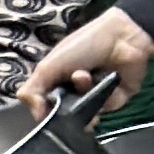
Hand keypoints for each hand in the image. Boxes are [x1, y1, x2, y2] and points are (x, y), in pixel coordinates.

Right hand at [20, 8, 153, 115]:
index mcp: (56, 84)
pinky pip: (107, 108)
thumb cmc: (81, 46)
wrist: (121, 37)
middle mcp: (74, 93)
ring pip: (87, 114)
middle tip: (67, 94)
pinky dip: (105, 96)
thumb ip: (33, 91)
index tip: (44, 108)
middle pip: (66, 115)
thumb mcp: (48, 66)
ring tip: (86, 76)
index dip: (45, 111)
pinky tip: (104, 79)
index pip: (45, 108)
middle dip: (66, 106)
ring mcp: (96, 97)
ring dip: (84, 94)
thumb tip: (37, 116)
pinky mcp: (117, 99)